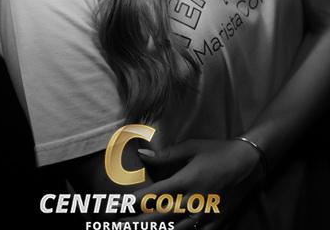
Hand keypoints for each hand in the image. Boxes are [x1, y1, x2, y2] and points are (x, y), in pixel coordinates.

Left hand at [118, 138, 262, 228]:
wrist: (248, 162)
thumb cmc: (217, 150)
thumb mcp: (191, 147)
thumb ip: (166, 155)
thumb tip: (143, 154)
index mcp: (187, 181)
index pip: (155, 195)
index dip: (136, 202)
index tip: (120, 206)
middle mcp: (194, 200)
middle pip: (161, 216)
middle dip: (138, 222)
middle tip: (119, 225)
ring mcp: (206, 214)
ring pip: (176, 229)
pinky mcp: (216, 221)